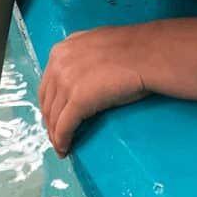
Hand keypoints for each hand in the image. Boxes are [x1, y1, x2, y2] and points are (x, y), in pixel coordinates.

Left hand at [39, 26, 148, 156]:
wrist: (149, 54)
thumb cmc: (133, 51)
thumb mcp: (96, 46)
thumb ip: (80, 58)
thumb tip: (80, 77)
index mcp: (61, 51)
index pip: (47, 86)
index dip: (49, 107)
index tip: (53, 119)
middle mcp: (59, 64)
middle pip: (47, 103)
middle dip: (50, 123)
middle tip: (56, 138)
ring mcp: (66, 82)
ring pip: (53, 118)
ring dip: (55, 136)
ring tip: (61, 148)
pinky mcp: (78, 100)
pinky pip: (64, 127)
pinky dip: (62, 141)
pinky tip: (65, 150)